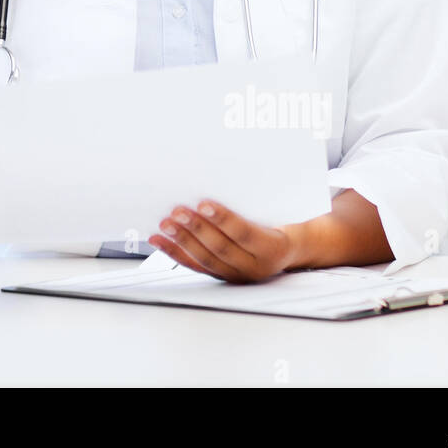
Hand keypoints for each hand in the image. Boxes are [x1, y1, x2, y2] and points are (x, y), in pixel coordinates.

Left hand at [148, 199, 294, 282]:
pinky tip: (158, 240)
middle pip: (222, 249)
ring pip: (206, 260)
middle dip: (197, 229)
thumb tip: (226, 172)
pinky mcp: (220, 276)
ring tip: (165, 224)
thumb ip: (255, 200)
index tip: (204, 203)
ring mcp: (236, 274)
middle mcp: (254, 267)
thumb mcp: (276, 209)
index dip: (224, 219)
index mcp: (272, 248)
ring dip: (182, 241)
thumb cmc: (278, 221)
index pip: (244, 233)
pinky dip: (174, 252)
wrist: (288, 250)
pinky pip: (195, 266)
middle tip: (177, 211)